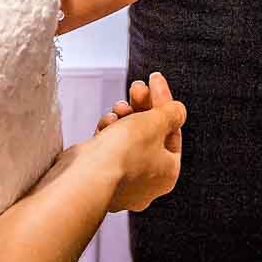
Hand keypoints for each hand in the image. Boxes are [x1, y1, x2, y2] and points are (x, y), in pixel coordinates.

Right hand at [93, 71, 185, 211]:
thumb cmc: (123, 154)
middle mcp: (147, 181)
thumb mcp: (156, 123)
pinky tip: (106, 123)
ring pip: (129, 139)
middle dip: (143, 106)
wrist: (84, 178)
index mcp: (167, 172)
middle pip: (151, 134)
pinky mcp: (101, 175)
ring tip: (119, 107)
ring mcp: (122, 180)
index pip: (172, 130)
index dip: (164, 102)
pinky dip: (109, 131)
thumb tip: (178, 111)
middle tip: (136, 87)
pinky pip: (110, 147)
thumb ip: (172, 113)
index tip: (154, 80)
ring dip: (125, 117)